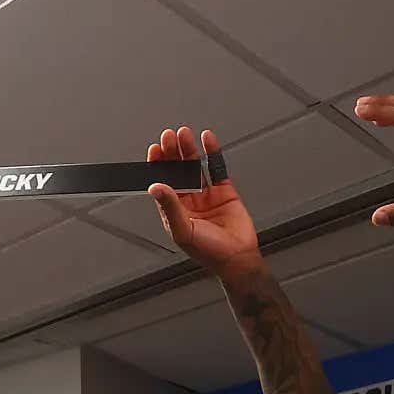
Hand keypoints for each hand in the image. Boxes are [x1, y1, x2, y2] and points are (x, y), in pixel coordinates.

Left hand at [146, 127, 260, 276]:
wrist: (238, 258)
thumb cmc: (209, 252)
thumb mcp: (183, 230)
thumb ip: (169, 207)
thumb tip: (155, 187)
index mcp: (175, 211)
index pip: (163, 182)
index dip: (158, 165)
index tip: (155, 149)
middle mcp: (189, 201)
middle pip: (177, 170)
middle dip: (172, 153)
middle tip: (169, 136)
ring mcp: (207, 195)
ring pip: (195, 166)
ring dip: (189, 150)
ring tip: (184, 134)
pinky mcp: (225, 191)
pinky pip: (217, 168)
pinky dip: (213, 153)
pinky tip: (207, 140)